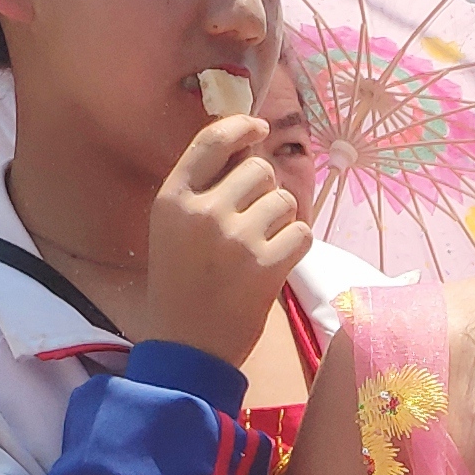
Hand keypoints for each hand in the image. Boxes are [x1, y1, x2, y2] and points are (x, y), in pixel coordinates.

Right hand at [135, 112, 309, 363]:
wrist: (187, 349)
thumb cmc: (181, 287)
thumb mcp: (172, 231)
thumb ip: (201, 192)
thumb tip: (246, 151)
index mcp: (173, 199)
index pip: (211, 141)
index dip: (241, 125)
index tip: (259, 125)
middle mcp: (203, 212)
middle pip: (258, 169)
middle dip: (264, 190)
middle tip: (253, 221)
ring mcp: (236, 239)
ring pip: (285, 200)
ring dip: (281, 220)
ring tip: (260, 248)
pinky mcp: (266, 266)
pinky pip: (302, 232)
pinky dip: (296, 245)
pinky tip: (276, 263)